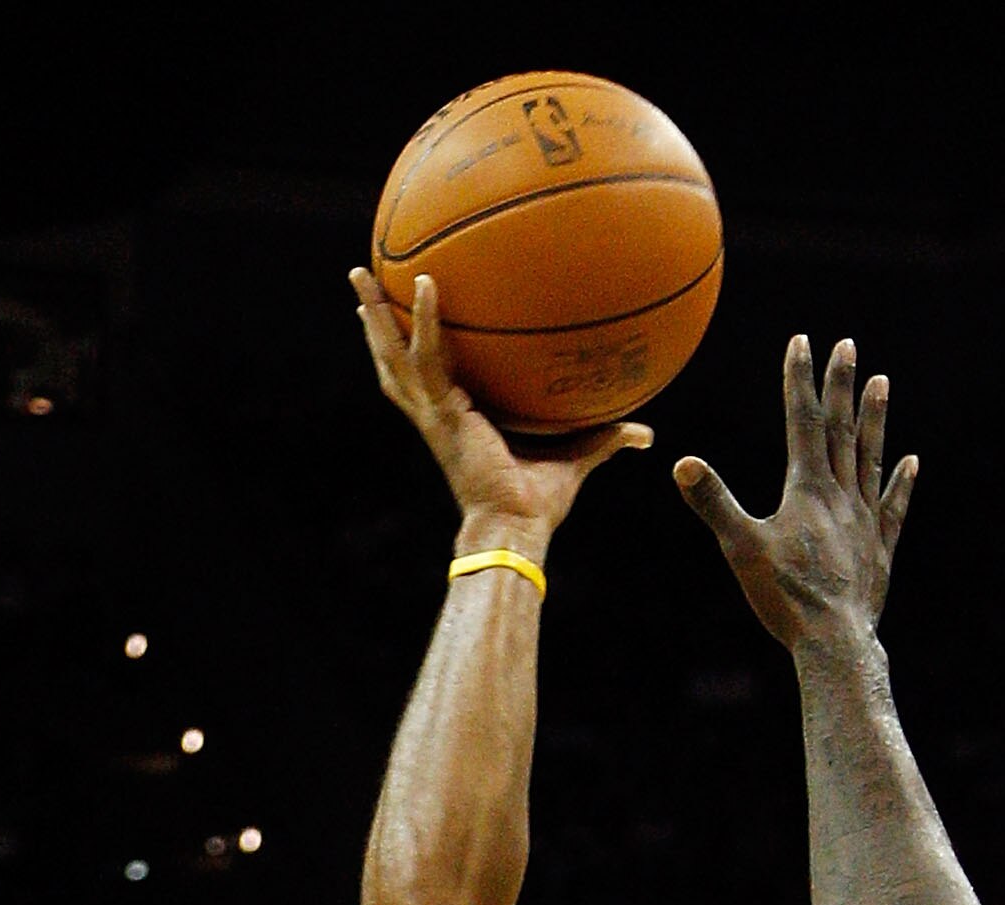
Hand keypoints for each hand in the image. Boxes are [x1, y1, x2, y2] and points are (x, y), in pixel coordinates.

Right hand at [351, 268, 650, 544]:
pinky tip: (429, 283)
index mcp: (455, 420)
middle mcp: (436, 414)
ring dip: (377, 315)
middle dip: (376, 322)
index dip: (411, 345)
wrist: (516, 527)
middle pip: (394, 359)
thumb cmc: (537, 505)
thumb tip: (645, 434)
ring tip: (359, 276)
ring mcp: (434, 414)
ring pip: (394, 354)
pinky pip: (430, 358)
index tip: (401, 313)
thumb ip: (604, 438)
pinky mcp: (444, 415)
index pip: (426, 376)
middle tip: (361, 282)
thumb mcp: (574, 460)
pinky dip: (429, 321)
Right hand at [674, 335, 916, 652]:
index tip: (803, 341)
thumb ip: (713, 502)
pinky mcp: (879, 551)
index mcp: (807, 490)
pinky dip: (901, 482)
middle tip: (848, 345)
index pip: (803, 421)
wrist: (836, 643)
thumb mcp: (741, 548)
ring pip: (870, 459)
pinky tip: (911, 462)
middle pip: (841, 429)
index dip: (800, 379)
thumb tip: (681, 463)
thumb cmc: (785, 599)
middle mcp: (841, 496)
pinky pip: (893, 507)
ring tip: (882, 383)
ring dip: (875, 420)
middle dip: (841, 386)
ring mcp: (865, 522)